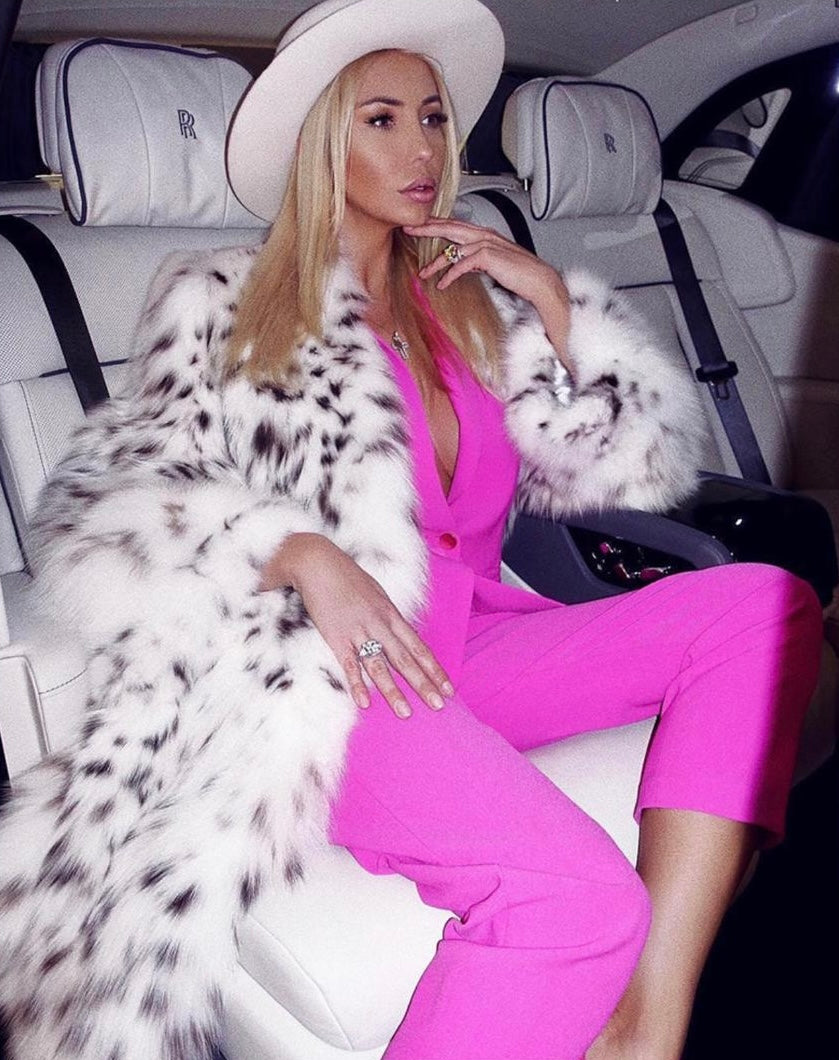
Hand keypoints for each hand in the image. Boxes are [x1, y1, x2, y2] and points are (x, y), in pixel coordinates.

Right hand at [259, 533, 452, 718]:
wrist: (317, 562)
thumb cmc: (346, 576)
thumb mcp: (375, 593)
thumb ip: (387, 615)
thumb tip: (400, 633)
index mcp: (390, 613)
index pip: (418, 646)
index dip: (434, 669)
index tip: (448, 688)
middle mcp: (379, 623)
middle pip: (405, 659)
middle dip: (423, 684)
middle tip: (438, 705)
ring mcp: (357, 631)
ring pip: (379, 666)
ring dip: (393, 691)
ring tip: (406, 713)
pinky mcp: (335, 636)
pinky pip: (348, 664)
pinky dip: (357, 684)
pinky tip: (365, 702)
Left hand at [404, 217, 573, 374]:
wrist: (540, 282)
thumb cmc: (521, 275)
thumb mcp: (494, 264)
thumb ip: (477, 260)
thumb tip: (462, 264)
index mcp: (486, 234)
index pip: (456, 226)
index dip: (436, 224)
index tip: (419, 226)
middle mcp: (485, 235)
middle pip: (450, 227)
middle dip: (427, 228)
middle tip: (408, 228)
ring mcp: (487, 244)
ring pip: (453, 248)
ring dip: (436, 262)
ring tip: (422, 272)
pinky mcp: (488, 257)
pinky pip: (462, 264)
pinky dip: (450, 275)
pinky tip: (442, 285)